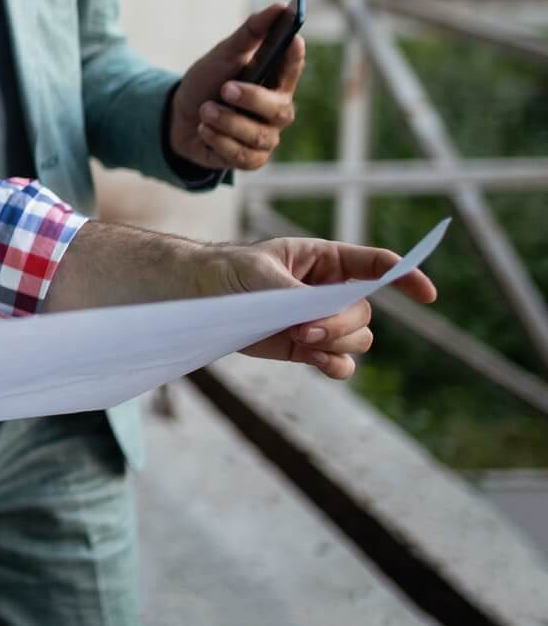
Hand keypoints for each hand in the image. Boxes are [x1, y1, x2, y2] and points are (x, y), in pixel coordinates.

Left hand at [169, 2, 306, 169]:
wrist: (178, 118)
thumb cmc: (207, 83)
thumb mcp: (224, 55)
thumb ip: (251, 33)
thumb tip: (282, 6)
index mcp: (275, 81)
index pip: (293, 68)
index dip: (294, 57)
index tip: (293, 40)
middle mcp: (277, 110)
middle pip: (279, 108)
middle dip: (251, 98)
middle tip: (225, 88)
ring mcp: (266, 137)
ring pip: (257, 134)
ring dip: (225, 121)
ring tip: (205, 110)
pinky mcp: (251, 160)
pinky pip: (241, 155)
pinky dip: (218, 140)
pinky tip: (204, 130)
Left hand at [205, 237, 437, 379]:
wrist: (199, 295)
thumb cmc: (229, 269)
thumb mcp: (259, 272)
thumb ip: (294, 292)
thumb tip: (322, 315)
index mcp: (325, 260)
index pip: (375, 265)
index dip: (404, 276)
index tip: (426, 293)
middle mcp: (329, 291)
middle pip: (364, 312)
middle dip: (342, 323)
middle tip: (306, 329)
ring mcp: (320, 321)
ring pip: (357, 339)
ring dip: (336, 343)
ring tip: (301, 339)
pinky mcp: (306, 346)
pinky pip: (340, 362)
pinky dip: (335, 365)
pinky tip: (318, 362)